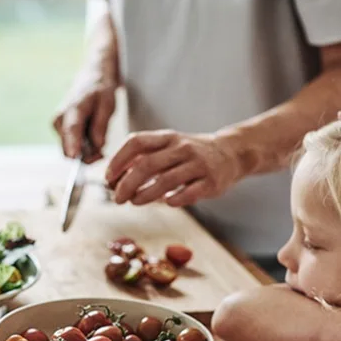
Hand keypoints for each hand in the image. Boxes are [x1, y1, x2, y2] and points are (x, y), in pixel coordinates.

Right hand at [52, 70, 117, 162]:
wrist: (89, 80)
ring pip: (70, 151)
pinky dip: (83, 149)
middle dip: (86, 156)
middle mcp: (60, 119)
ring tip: (100, 142)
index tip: (75, 157)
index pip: (71, 130)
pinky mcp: (59, 131)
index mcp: (73, 109)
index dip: (72, 145)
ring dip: (86, 153)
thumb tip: (98, 146)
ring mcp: (57, 126)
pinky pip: (70, 148)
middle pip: (68, 148)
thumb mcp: (108, 104)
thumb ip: (101, 125)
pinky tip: (92, 140)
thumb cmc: (100, 91)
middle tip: (103, 153)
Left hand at [104, 130, 242, 206]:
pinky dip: (173, 200)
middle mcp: (182, 148)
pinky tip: (165, 203)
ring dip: (145, 195)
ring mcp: (198, 164)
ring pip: (165, 181)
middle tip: (117, 198)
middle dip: (126, 184)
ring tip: (134, 202)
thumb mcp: (169, 147)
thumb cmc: (191, 154)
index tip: (108, 177)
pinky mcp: (211, 182)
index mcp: (167, 138)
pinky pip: (188, 193)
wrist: (231, 153)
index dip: (118, 160)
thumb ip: (144, 158)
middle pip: (147, 165)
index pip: (136, 142)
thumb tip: (114, 178)